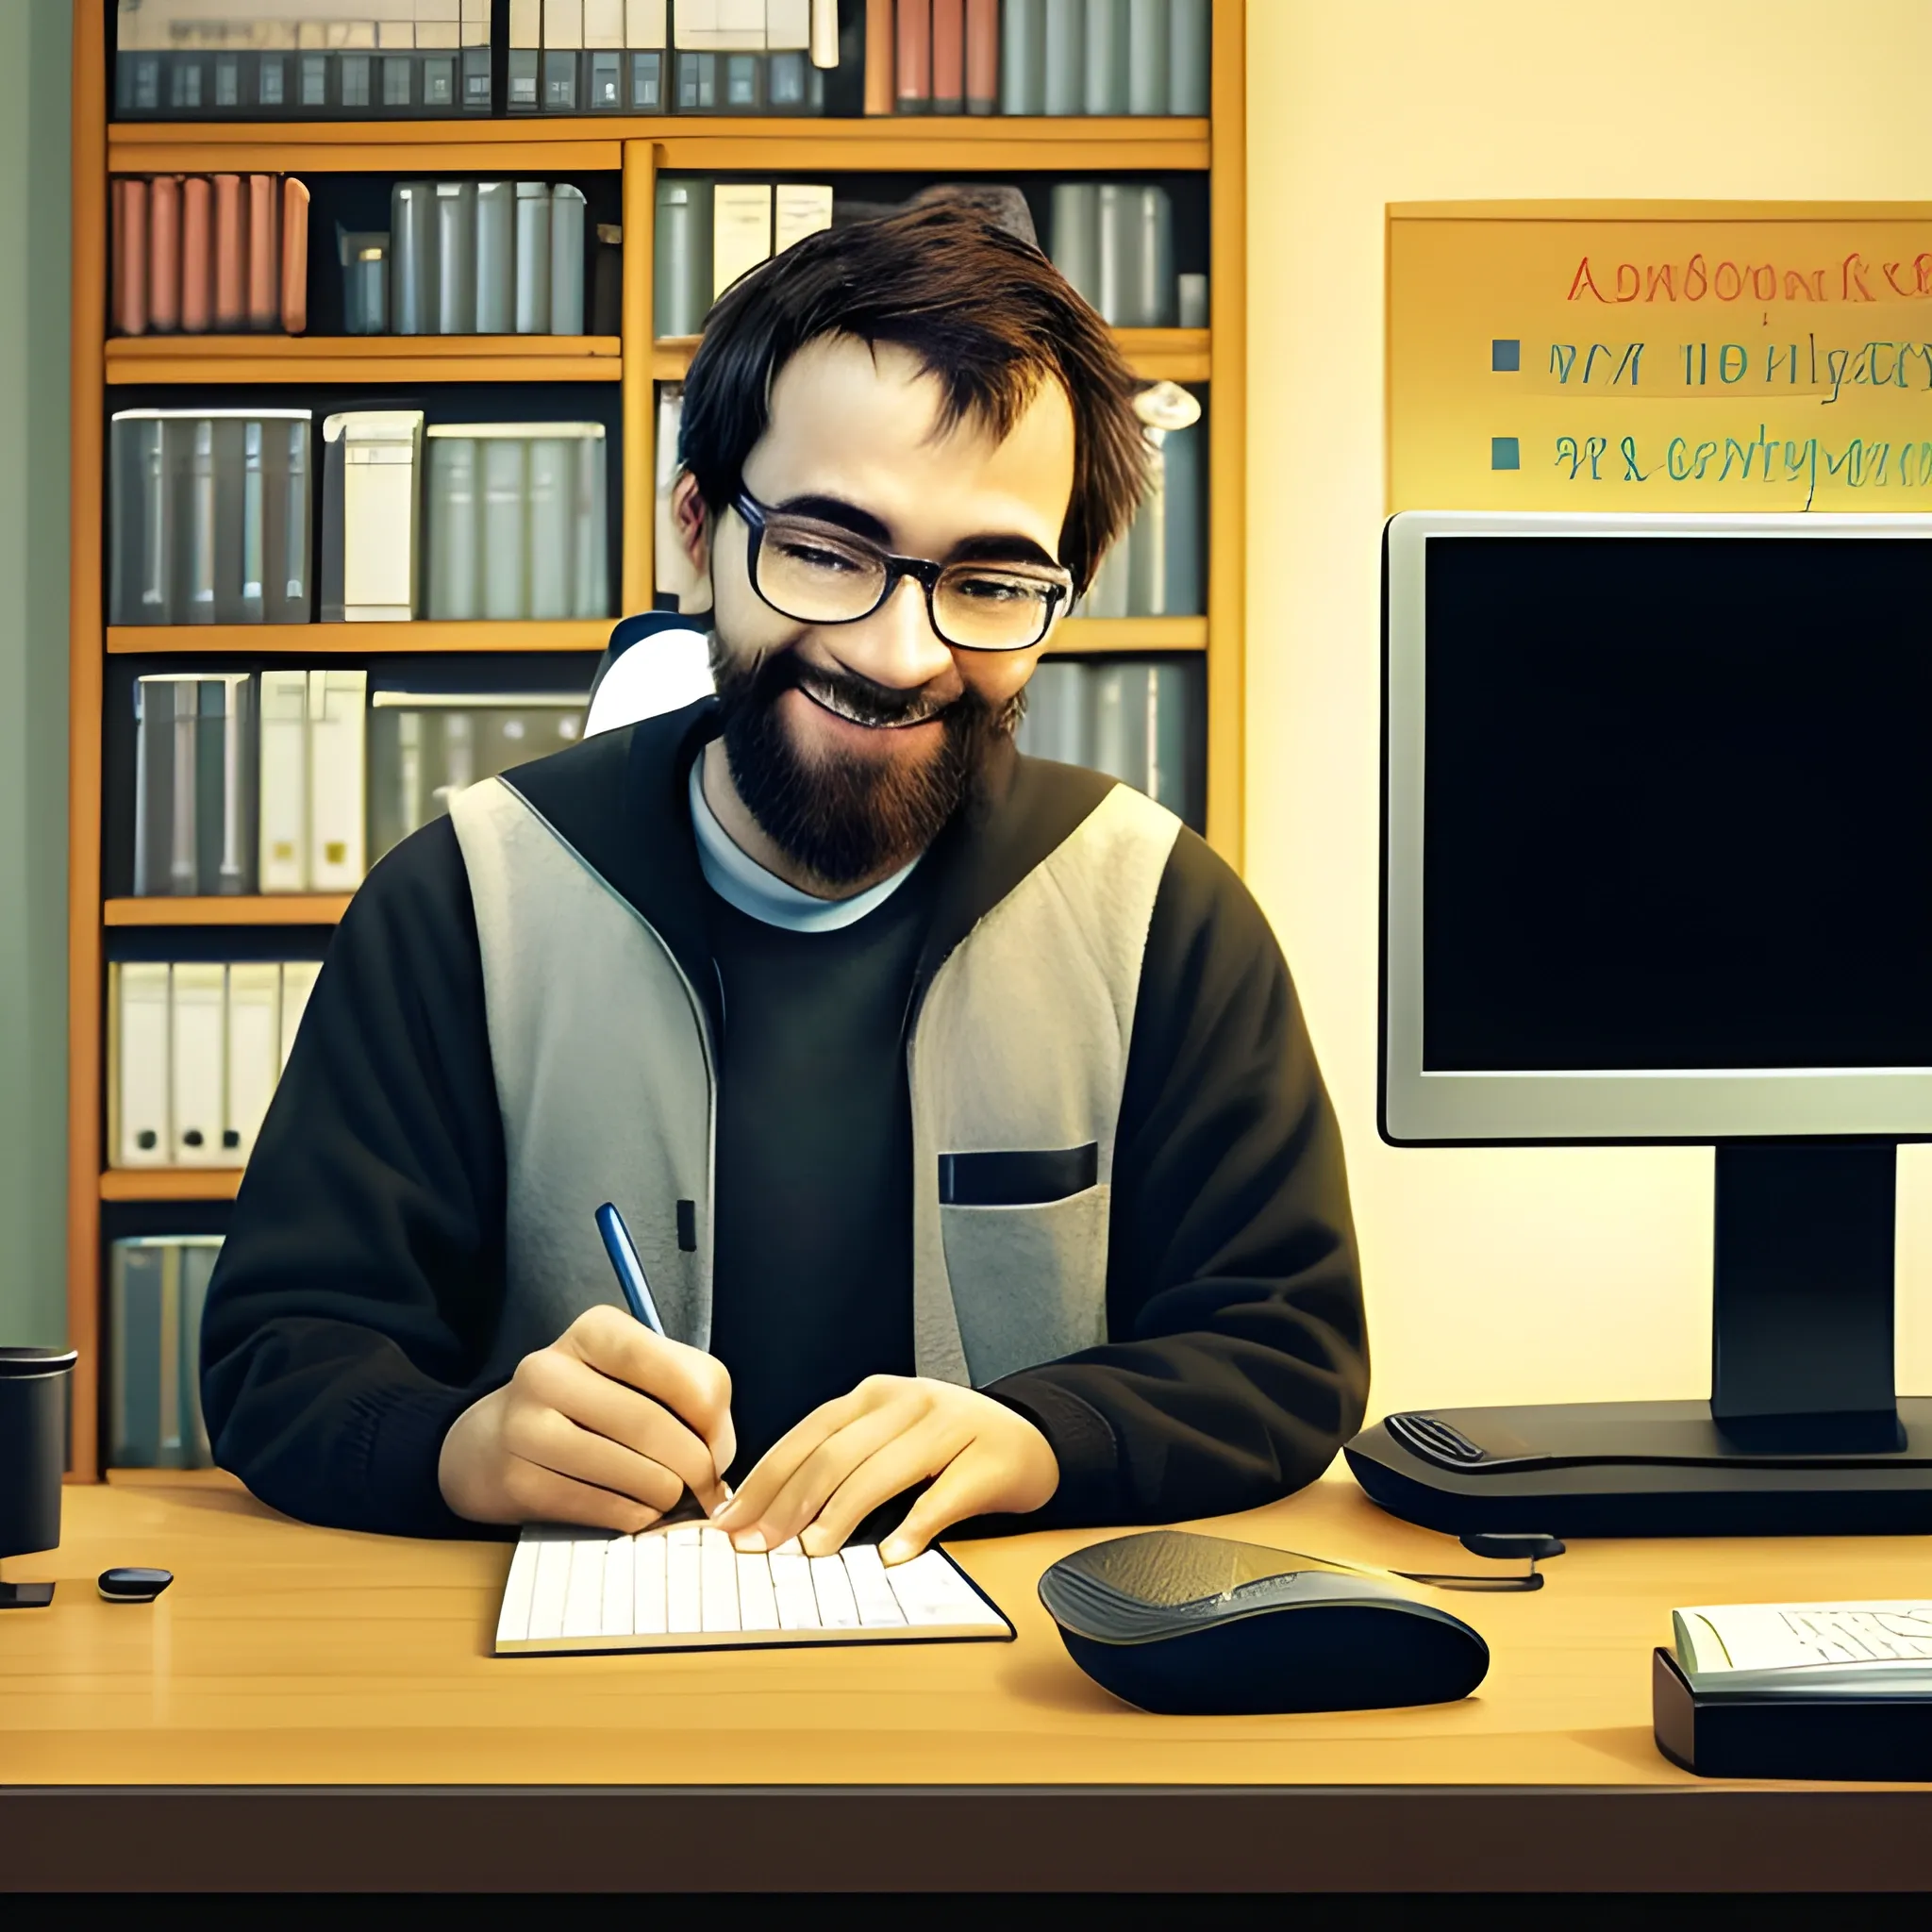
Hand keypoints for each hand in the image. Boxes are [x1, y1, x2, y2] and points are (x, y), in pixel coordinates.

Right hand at [438, 1305, 733, 1532]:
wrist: (487, 1444)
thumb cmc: (581, 1403)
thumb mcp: (630, 1373)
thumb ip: (687, 1392)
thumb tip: (719, 1451)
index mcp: (594, 1330)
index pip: (683, 1373)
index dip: (714, 1419)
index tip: (718, 1444)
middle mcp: (552, 1370)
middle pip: (656, 1425)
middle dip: (697, 1467)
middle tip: (707, 1486)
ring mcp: (527, 1426)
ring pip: (635, 1472)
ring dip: (668, 1495)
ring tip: (670, 1495)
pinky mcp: (518, 1481)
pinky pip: (605, 1508)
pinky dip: (637, 1515)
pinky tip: (637, 1508)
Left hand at [711, 1375, 1057, 1564]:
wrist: (1032, 1436)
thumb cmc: (949, 1446)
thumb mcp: (889, 1438)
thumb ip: (839, 1461)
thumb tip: (768, 1513)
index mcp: (873, 1397)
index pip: (805, 1437)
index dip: (764, 1481)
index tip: (731, 1522)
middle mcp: (907, 1402)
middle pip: (834, 1455)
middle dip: (787, 1504)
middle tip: (759, 1547)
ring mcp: (950, 1425)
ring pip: (881, 1472)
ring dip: (839, 1515)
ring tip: (811, 1552)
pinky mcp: (990, 1458)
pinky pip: (945, 1496)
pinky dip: (914, 1527)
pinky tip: (891, 1556)